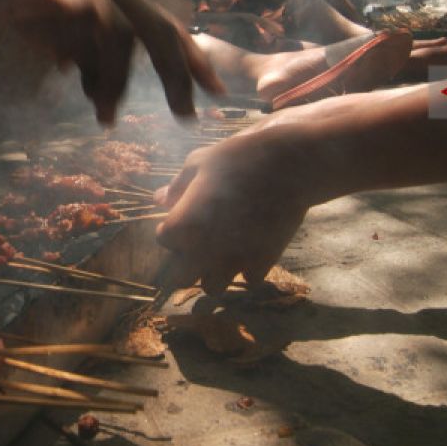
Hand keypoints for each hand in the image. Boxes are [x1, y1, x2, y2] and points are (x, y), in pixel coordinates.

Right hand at [0, 0, 224, 122]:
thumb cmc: (27, 9)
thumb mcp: (67, 43)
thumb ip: (91, 66)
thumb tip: (106, 104)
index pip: (169, 29)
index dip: (195, 61)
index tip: (217, 94)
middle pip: (158, 31)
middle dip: (177, 76)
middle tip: (186, 116)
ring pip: (118, 35)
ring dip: (116, 82)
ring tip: (106, 117)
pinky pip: (78, 25)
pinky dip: (80, 55)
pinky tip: (71, 79)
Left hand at [154, 128, 312, 294]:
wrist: (287, 165)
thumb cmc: (236, 158)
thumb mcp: (198, 163)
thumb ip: (177, 186)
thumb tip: (159, 199)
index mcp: (182, 225)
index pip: (163, 239)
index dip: (170, 228)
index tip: (183, 216)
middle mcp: (203, 251)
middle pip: (180, 278)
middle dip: (185, 264)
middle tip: (196, 244)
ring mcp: (233, 260)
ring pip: (213, 287)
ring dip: (213, 273)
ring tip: (222, 252)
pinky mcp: (262, 262)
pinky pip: (248, 279)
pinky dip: (247, 269)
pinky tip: (250, 250)